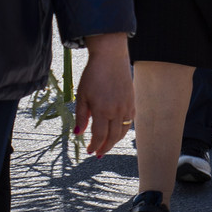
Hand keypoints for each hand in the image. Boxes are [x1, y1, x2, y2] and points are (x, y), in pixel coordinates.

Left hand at [74, 33, 134, 156]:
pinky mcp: (132, 101)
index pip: (99, 136)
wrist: (111, 57)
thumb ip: (81, 116)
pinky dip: (124, 129)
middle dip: (105, 147)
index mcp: (102, 110)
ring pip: (123, 131)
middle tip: (98, 153)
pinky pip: (130, 121)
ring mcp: (127, 106)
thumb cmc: (93, 75)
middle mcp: (117, 111)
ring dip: (115, 140)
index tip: (89, 151)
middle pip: (113, 137)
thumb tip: (78, 133)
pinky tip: (117, 130)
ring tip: (107, 144)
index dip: (94, 146)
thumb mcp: (82, 95)